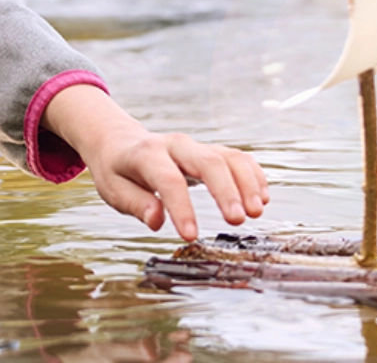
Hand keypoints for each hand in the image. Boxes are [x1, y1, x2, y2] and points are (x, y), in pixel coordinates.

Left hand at [42, 84, 268, 241]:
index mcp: (147, 154)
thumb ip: (135, 204)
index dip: (181, 208)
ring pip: (228, 157)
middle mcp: (176, 145)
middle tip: (237, 220)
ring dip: (246, 183)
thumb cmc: (118, 170)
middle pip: (208, 162)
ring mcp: (196, 146)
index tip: (191, 236)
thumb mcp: (114, 189)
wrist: (120, 140)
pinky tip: (262, 197)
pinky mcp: (210, 152)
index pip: (169, 180)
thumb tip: (157, 221)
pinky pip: (237, 158)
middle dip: (225, 190)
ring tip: (256, 212)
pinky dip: (253, 175)